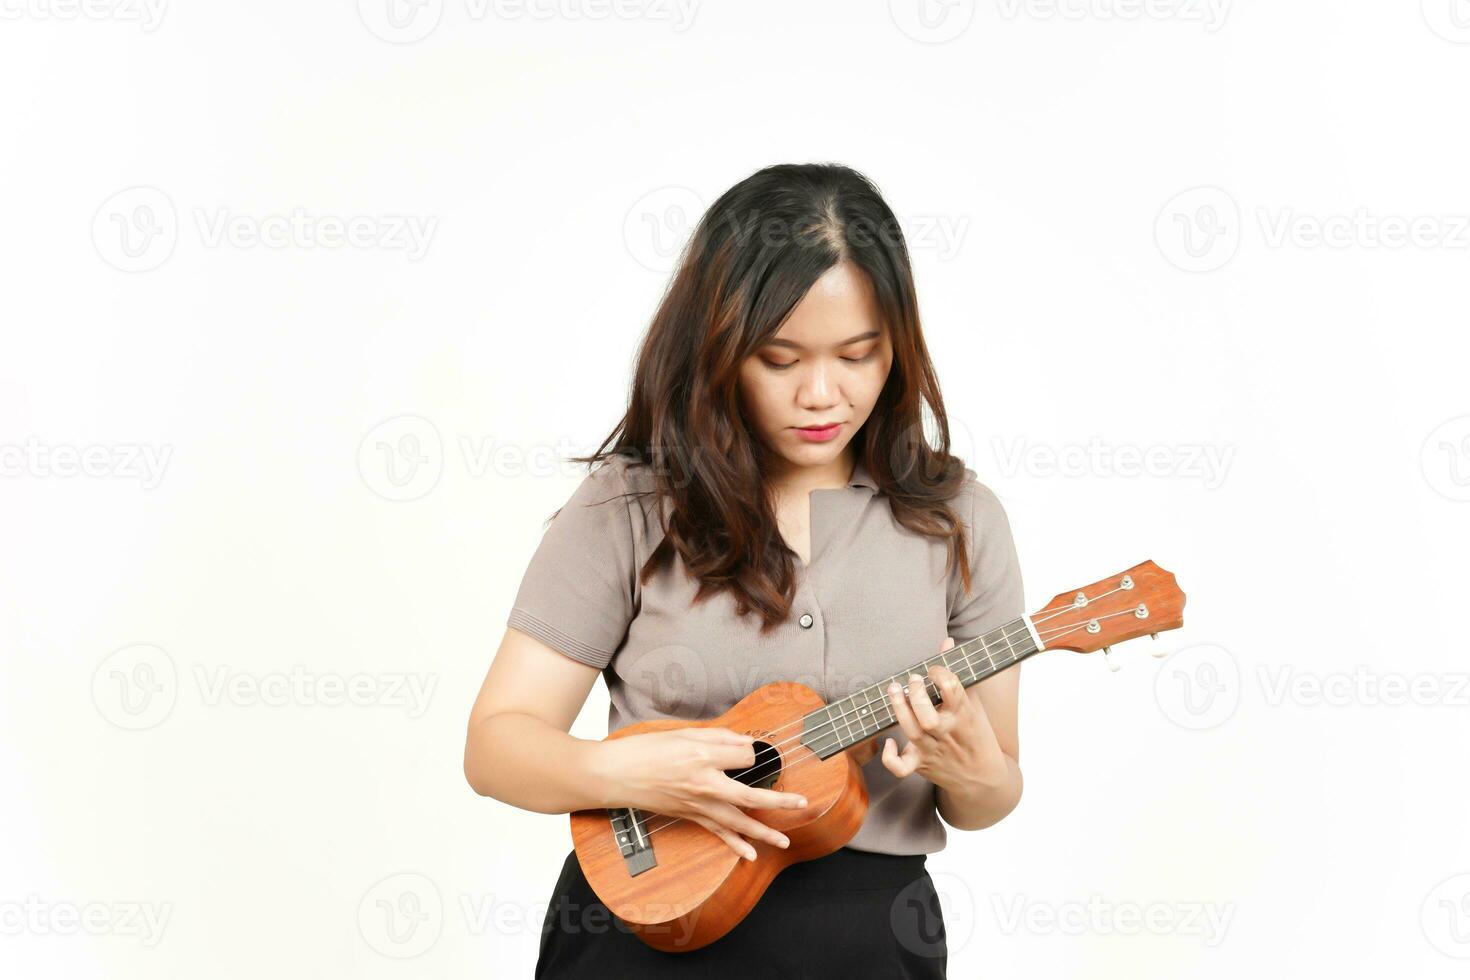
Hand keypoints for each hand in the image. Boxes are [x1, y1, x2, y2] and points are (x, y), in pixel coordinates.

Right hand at [592, 727, 808, 861]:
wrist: (616, 774)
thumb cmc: (646, 749)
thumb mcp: (683, 732)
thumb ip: (718, 737)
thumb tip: (745, 744)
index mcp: (702, 755)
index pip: (744, 755)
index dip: (752, 751)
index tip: (754, 748)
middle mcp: (704, 782)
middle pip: (750, 795)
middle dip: (779, 800)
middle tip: (802, 802)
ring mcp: (697, 803)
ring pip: (737, 821)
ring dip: (764, 831)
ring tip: (784, 839)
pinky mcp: (689, 815)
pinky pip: (717, 832)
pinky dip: (734, 844)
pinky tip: (750, 854)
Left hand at [876, 636, 1009, 787]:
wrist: (984, 778)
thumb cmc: (976, 734)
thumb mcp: (973, 703)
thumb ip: (957, 673)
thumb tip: (946, 641)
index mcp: (964, 714)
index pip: (952, 689)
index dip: (940, 673)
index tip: (934, 669)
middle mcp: (947, 732)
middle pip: (927, 715)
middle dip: (916, 694)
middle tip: (912, 679)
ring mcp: (933, 749)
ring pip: (912, 732)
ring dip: (899, 709)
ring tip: (894, 689)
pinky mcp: (921, 764)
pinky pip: (901, 768)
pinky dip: (890, 757)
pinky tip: (888, 741)